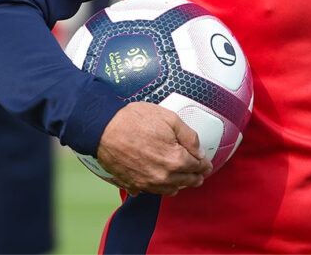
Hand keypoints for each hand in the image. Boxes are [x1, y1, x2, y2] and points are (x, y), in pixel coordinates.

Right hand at [96, 102, 212, 196]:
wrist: (103, 128)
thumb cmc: (135, 120)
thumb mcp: (171, 119)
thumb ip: (190, 137)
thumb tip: (199, 152)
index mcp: (176, 160)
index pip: (197, 167)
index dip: (205, 164)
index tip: (207, 164)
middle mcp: (163, 176)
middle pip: (186, 181)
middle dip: (196, 176)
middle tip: (201, 173)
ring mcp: (147, 182)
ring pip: (170, 190)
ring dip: (179, 184)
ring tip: (184, 179)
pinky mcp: (132, 183)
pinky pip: (151, 191)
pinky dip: (159, 188)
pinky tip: (161, 182)